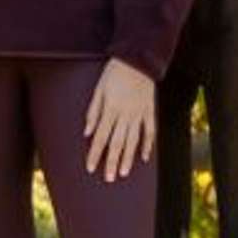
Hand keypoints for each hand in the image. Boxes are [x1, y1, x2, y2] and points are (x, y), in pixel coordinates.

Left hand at [82, 57, 156, 183]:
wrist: (137, 59)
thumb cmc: (114, 73)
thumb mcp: (98, 90)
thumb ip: (93, 112)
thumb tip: (87, 132)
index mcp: (110, 109)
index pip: (101, 137)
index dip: (95, 154)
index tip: (90, 167)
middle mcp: (125, 114)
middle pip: (117, 143)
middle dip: (111, 162)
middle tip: (108, 178)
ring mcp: (139, 114)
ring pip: (133, 141)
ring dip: (127, 158)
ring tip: (122, 173)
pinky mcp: (149, 110)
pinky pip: (149, 131)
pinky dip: (147, 145)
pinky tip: (144, 158)